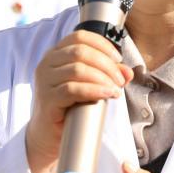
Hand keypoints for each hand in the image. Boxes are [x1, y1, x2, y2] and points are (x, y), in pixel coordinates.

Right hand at [25, 30, 131, 172]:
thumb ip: (108, 75)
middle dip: (106, 64)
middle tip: (120, 79)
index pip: (79, 36)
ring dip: (103, 78)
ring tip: (116, 89)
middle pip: (81, 52)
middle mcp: (47, 64)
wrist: (47, 135)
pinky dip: (94, 90)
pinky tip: (107, 95)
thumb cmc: (68, 107)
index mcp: (55, 54)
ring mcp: (45, 81)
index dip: (102, 44)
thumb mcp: (89, 86)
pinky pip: (72, 89)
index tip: (118, 58)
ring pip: (78, 69)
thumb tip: (128, 72)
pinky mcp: (47, 99)